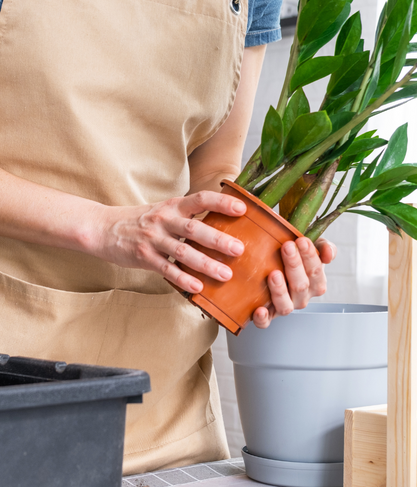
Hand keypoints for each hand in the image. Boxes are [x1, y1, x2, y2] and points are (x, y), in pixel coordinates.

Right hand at [92, 191, 245, 292]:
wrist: (103, 228)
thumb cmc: (142, 221)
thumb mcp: (166, 211)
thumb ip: (189, 217)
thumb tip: (224, 224)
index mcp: (174, 206)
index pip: (201, 199)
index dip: (222, 202)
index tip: (242, 208)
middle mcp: (164, 220)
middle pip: (194, 229)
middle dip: (218, 240)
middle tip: (239, 249)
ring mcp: (153, 239)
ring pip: (183, 252)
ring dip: (206, 264)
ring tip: (226, 274)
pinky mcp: (143, 257)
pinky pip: (166, 269)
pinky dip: (183, 279)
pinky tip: (198, 287)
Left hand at [252, 237, 336, 328]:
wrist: (274, 264)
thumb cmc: (295, 255)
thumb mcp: (312, 246)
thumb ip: (323, 246)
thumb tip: (329, 253)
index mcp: (316, 282)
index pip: (316, 270)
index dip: (310, 255)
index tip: (301, 240)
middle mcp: (302, 297)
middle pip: (301, 286)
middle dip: (294, 265)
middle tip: (286, 247)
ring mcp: (286, 306)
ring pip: (286, 305)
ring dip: (280, 291)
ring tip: (274, 274)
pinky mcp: (268, 315)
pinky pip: (266, 322)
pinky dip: (263, 319)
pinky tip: (259, 310)